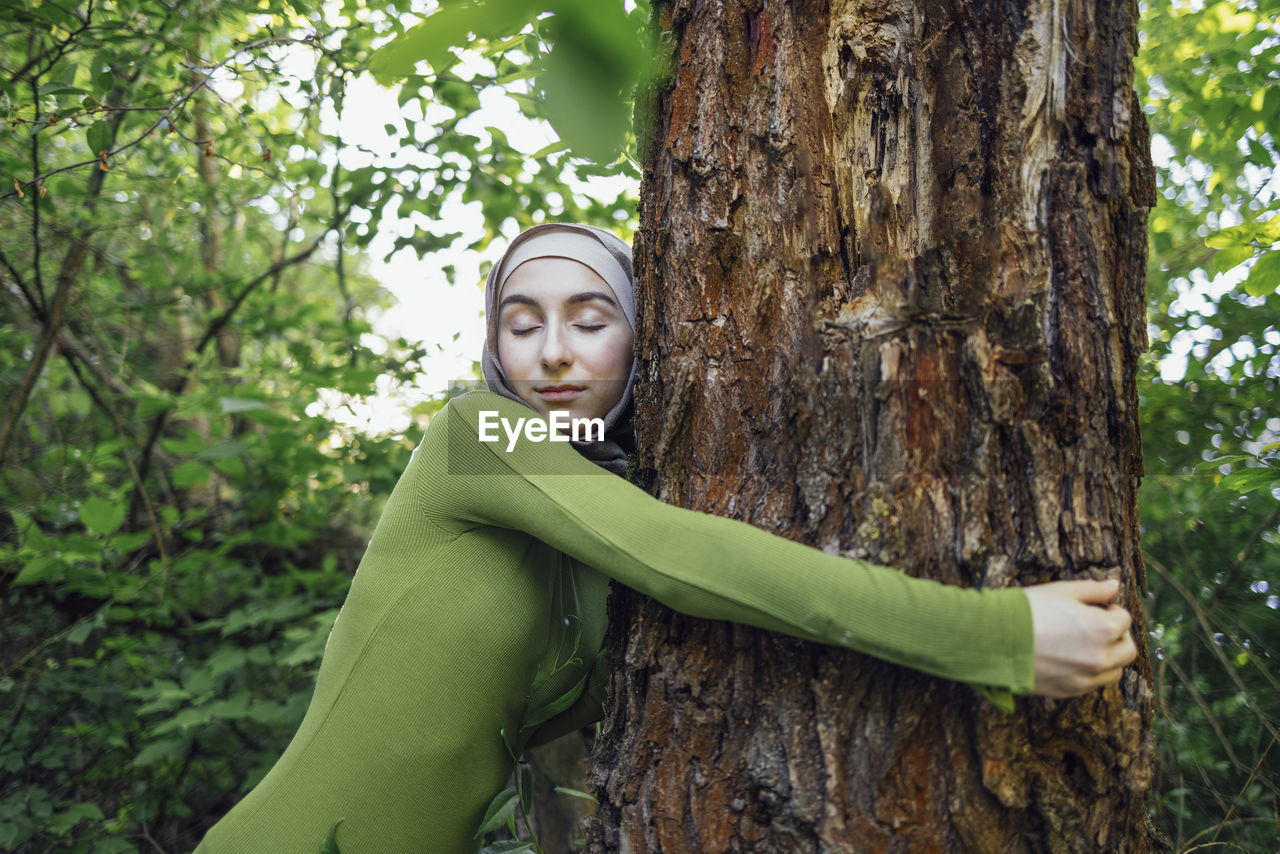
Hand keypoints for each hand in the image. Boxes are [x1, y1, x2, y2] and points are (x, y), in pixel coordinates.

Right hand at [1024, 578, 1136, 697]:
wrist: (995, 638)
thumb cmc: (1027, 610)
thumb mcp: (1061, 591)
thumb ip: (1093, 590)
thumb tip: (1114, 586)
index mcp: (1103, 628)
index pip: (1125, 620)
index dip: (1112, 610)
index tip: (1098, 608)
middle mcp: (1101, 657)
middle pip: (1128, 650)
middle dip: (1118, 637)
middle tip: (1099, 628)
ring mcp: (1086, 678)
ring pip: (1115, 671)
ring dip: (1108, 657)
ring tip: (1086, 645)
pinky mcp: (1070, 691)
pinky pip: (1093, 684)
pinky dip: (1090, 672)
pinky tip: (1071, 659)